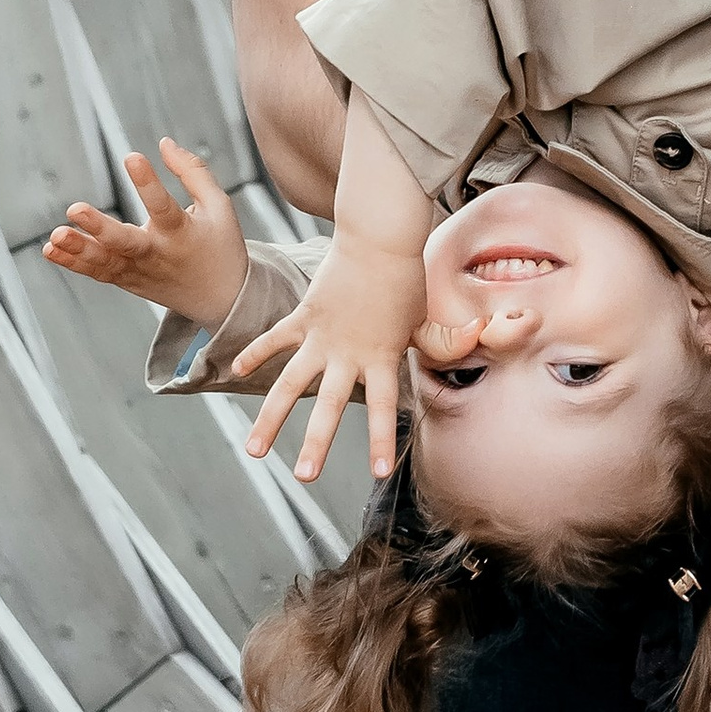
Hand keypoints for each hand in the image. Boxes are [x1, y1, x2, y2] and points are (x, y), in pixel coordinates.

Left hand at [44, 138, 247, 327]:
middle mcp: (157, 254)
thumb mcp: (219, 206)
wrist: (222, 301)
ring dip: (78, 249)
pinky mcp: (127, 281)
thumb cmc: (220, 246)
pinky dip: (74, 263)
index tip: (132, 156)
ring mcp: (139, 271)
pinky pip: (97, 273)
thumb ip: (193, 172)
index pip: (163, 206)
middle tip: (74, 209)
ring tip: (55, 236)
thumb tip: (163, 142)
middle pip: (125, 243)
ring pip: (104, 262)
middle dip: (99, 228)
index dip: (148, 182)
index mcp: (182, 232)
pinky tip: (51, 250)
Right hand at [233, 230, 476, 484]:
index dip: (381, 439)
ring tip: (253, 451)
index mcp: (382, 356)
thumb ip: (442, 338)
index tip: (379, 472)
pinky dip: (255, 352)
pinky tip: (232, 369)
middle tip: (304, 476)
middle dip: (316, 444)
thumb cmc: (407, 276)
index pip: (384, 405)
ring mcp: (322, 336)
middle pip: (328, 406)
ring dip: (270, 419)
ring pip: (289, 384)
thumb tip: (478, 336)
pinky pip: (275, 338)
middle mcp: (348, 353)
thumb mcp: (425, 315)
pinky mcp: (304, 315)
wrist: (379, 235)